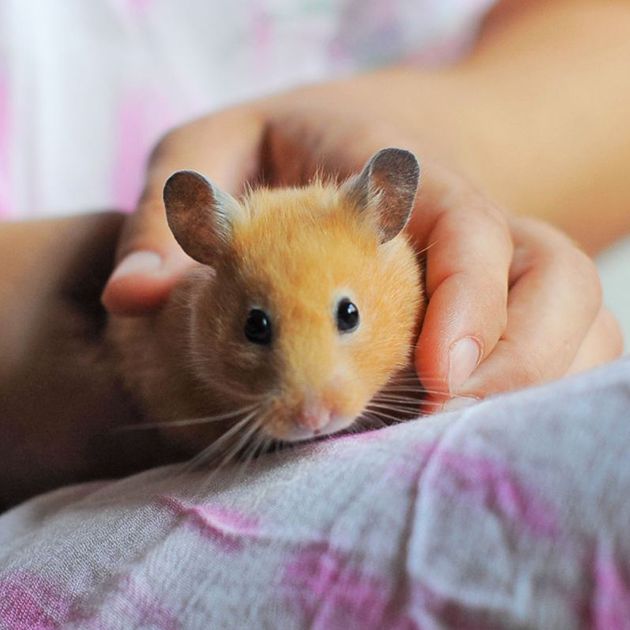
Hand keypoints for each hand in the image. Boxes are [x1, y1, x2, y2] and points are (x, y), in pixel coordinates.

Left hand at [101, 70, 622, 408]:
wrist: (371, 131)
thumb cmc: (289, 141)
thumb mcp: (216, 148)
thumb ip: (168, 213)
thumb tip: (133, 298)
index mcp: (405, 175)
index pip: (468, 224)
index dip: (468, 299)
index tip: (440, 375)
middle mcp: (467, 221)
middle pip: (554, 280)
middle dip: (522, 361)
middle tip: (449, 421)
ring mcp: (496, 264)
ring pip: (577, 319)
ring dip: (538, 384)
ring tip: (461, 438)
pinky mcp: (500, 301)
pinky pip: (561, 345)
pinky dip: (538, 391)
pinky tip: (473, 426)